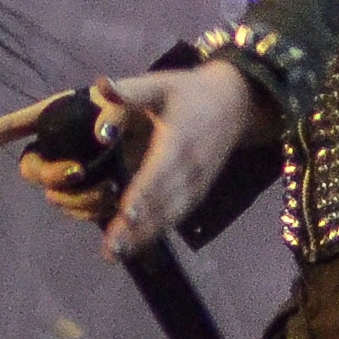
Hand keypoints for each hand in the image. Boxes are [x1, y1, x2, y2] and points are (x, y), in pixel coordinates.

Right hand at [0, 86, 146, 228]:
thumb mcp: (142, 94)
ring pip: (58, 197)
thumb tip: (102, 130)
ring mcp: (81, 173)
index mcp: (65, 114)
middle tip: (77, 174)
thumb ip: (118, 104)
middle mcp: (66, 146)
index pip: (20, 125)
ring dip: (75, 200)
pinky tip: (116, 210)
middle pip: (33, 168)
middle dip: (49, 176)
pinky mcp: (102, 195)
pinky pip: (82, 213)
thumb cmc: (160, 100)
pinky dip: (93, 214)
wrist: (194, 126)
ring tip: (110, 192)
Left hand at [90, 65, 272, 258]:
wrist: (237, 102)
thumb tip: (101, 86)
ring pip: (169, 215)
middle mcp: (190, 168)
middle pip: (161, 202)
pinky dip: (157, 231)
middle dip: (135, 228)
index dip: (143, 195)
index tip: (126, 215)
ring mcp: (197, 183)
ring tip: (116, 255)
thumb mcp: (161, 84)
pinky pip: (178, 215)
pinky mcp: (200, 191)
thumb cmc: (191, 91)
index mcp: (178, 141)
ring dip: (144, 236)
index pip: (158, 172)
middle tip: (110, 250)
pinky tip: (136, 246)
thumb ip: (130, 90)